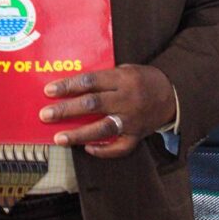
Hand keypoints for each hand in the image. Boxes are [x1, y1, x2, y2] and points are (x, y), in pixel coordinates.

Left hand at [39, 64, 176, 157]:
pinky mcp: (138, 135)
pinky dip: (104, 150)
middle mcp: (127, 99)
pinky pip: (121, 147)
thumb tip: (71, 86)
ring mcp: (133, 120)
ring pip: (104, 128)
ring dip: (79, 134)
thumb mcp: (123, 69)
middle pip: (93, 104)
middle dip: (67, 110)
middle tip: (46, 115)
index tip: (49, 91)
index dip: (68, 86)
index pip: (90, 81)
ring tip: (60, 138)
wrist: (172, 94)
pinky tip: (87, 148)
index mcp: (122, 79)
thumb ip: (101, 77)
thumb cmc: (140, 79)